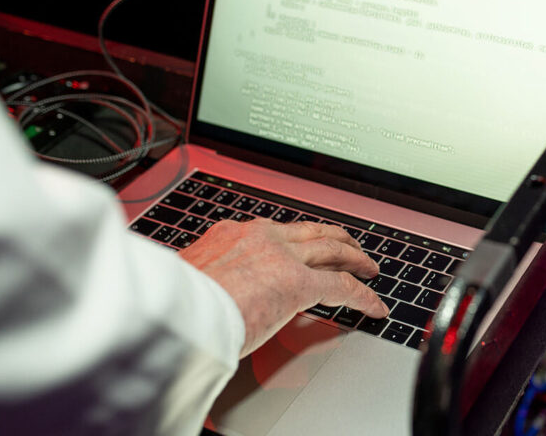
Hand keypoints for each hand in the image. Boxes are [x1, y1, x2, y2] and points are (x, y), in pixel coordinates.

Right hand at [180, 219, 388, 356]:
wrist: (171, 313)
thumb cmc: (170, 305)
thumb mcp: (188, 281)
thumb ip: (206, 281)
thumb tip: (205, 297)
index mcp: (230, 233)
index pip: (276, 232)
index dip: (296, 240)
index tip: (301, 247)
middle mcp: (259, 237)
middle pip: (310, 232)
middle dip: (335, 239)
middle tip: (350, 248)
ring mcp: (281, 257)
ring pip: (330, 249)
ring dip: (354, 258)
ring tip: (369, 268)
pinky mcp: (297, 282)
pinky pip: (341, 287)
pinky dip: (363, 295)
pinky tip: (374, 307)